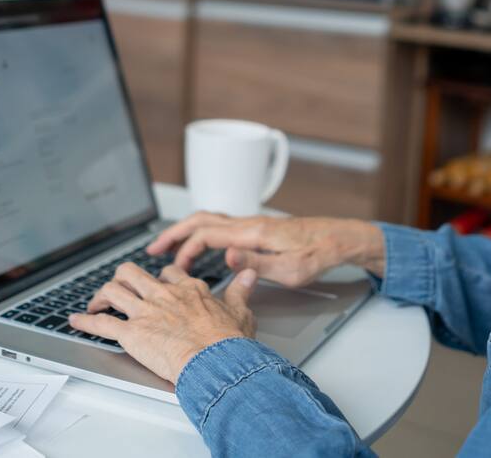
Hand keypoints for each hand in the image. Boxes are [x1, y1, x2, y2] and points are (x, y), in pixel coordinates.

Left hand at [68, 261, 257, 383]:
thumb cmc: (229, 342)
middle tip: (119, 290)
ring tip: (95, 304)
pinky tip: (77, 321)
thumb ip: (241, 290)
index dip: (159, 278)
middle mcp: (162, 295)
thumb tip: (249, 274)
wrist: (217, 361)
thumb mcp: (241, 310)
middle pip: (132, 273)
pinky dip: (85, 321)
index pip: (168, 274)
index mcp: (187, 289)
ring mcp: (145, 312)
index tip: (156, 284)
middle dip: (122, 279)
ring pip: (113, 290)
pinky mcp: (131, 333)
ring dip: (100, 296)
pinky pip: (101, 323)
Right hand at [146, 212, 384, 286]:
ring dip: (185, 230)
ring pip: (209, 220)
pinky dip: (201, 232)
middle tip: (153, 247)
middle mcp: (248, 223)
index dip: (186, 250)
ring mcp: (251, 224)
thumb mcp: (289, 270)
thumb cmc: (317, 255)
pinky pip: (220, 225)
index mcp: (252, 232)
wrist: (337, 240)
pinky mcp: (256, 229)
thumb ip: (255, 264)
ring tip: (168, 246)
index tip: (174, 268)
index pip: (207, 235)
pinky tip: (198, 245)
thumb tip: (226, 257)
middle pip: (201, 220)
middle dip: (173, 232)